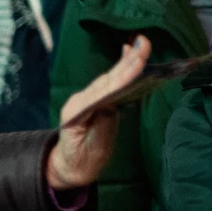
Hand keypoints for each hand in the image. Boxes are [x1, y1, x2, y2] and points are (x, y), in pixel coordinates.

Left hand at [49, 37, 150, 189]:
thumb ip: (102, 127)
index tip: (136, 63)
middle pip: (107, 79)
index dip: (121, 78)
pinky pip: (110, 82)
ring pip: (109, 78)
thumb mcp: (94, 150)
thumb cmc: (81, 162)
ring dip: (127, 61)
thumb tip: (112, 107)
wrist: (69, 167)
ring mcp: (87, 98)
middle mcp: (80, 100)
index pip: (104, 93)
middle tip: (143, 43)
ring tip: (141, 44)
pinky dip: (122, 67)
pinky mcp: (95, 100)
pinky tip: (129, 52)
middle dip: (127, 62)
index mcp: (77, 113)